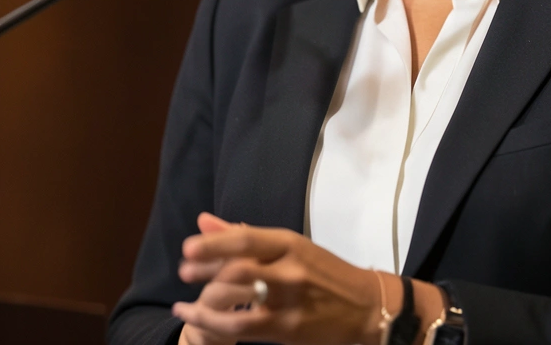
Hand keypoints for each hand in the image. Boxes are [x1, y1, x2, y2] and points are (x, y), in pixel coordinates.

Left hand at [173, 212, 385, 344]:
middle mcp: (289, 268)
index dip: (213, 243)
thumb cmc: (326, 274)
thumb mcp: (293, 248)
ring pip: (236, 297)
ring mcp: (288, 300)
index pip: (246, 239)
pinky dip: (211, 324)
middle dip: (204, 270)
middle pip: (237, 267)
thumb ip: (247, 237)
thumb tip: (203, 222)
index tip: (188, 248)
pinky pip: (240, 326)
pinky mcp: (287, 328)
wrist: (366, 307)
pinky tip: (196, 319)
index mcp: (291, 243)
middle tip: (183, 272)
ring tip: (184, 303)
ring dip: (204, 301)